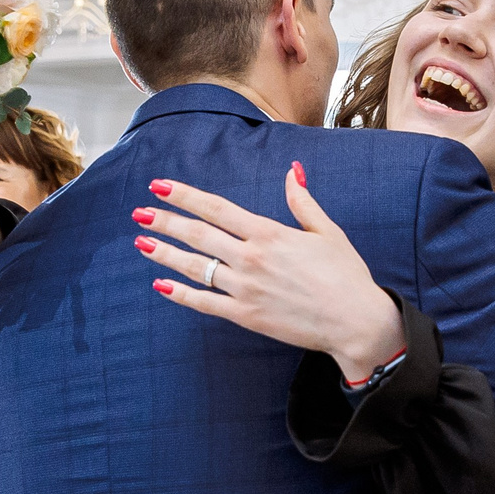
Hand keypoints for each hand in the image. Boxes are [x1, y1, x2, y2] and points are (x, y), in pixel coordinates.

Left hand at [136, 164, 403, 381]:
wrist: (355, 322)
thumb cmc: (346, 275)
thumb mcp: (327, 231)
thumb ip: (303, 201)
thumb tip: (292, 171)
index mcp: (269, 233)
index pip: (216, 209)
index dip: (185, 195)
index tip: (160, 186)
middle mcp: (251, 258)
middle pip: (198, 235)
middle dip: (165, 222)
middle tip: (140, 213)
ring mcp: (246, 289)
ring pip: (196, 267)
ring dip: (165, 254)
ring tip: (141, 243)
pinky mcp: (246, 315)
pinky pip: (205, 303)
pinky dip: (181, 294)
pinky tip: (161, 284)